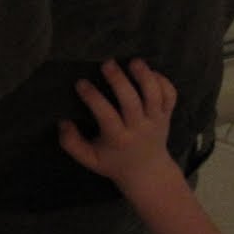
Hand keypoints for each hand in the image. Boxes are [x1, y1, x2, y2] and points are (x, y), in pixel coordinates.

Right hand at [58, 58, 179, 195]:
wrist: (147, 171)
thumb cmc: (114, 162)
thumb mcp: (89, 159)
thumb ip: (72, 143)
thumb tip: (63, 122)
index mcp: (118, 139)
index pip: (106, 115)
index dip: (93, 98)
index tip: (81, 83)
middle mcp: (139, 128)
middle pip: (132, 102)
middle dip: (119, 80)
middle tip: (107, 63)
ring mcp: (156, 121)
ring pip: (155, 96)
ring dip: (145, 76)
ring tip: (133, 61)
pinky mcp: (167, 115)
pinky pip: (170, 96)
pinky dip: (163, 81)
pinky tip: (150, 72)